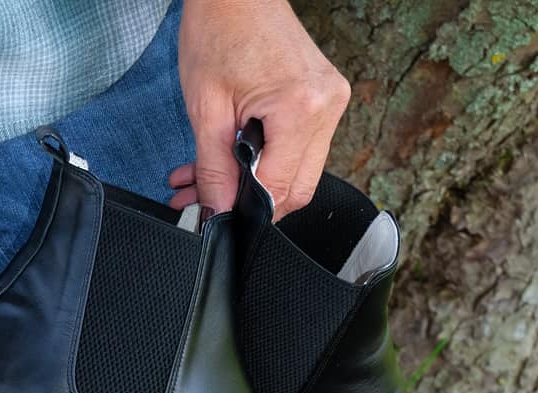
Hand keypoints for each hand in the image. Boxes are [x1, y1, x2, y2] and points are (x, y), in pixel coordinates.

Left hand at [171, 0, 350, 220]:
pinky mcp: (324, 100)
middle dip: (255, 203)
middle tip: (214, 201)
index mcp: (301, 109)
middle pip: (298, 188)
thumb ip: (214, 169)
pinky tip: (235, 158)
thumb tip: (217, 213)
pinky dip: (269, 160)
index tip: (218, 216)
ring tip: (211, 178)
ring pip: (300, 173)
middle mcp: (326, 108)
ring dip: (258, 184)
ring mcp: (331, 103)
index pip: (279, 189)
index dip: (247, 210)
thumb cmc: (219, 31)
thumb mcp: (206, 110)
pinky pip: (301, 149)